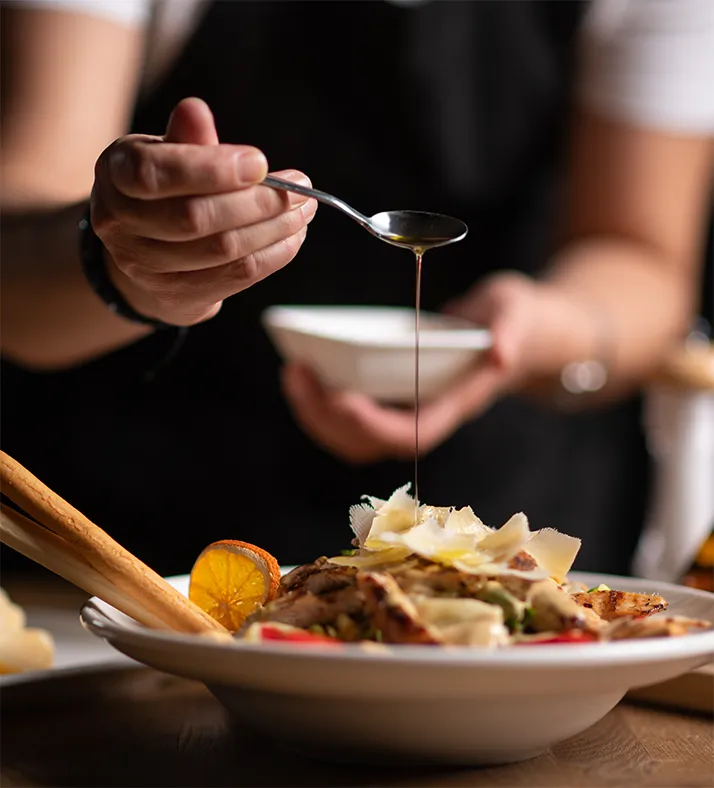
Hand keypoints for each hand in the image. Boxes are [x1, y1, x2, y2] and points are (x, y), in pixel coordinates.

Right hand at [90, 97, 316, 324]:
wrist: (147, 252)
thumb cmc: (163, 190)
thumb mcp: (166, 153)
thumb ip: (186, 138)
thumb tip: (194, 111)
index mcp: (115, 174)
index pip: (154, 173)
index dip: (211, 169)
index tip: (260, 163)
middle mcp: (119, 224)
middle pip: (195, 218)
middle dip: (258, 202)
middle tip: (299, 189)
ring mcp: (145, 267)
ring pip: (222, 250)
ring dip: (274, 229)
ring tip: (303, 210)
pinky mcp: (176, 295)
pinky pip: (236, 276)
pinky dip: (273, 255)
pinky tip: (292, 237)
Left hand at [282, 272, 561, 464]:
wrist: (520, 331)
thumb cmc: (517, 320)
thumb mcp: (518, 313)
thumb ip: (510, 331)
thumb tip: (499, 352)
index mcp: (454, 404)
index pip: (408, 433)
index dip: (370, 423)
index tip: (339, 394)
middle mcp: (427, 414)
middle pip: (369, 442)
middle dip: (326, 417)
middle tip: (296, 373)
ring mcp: (408, 408)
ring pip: (354, 436)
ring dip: (316, 413)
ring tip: (293, 372)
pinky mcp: (395, 395)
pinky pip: (351, 414)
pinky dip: (323, 400)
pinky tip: (307, 370)